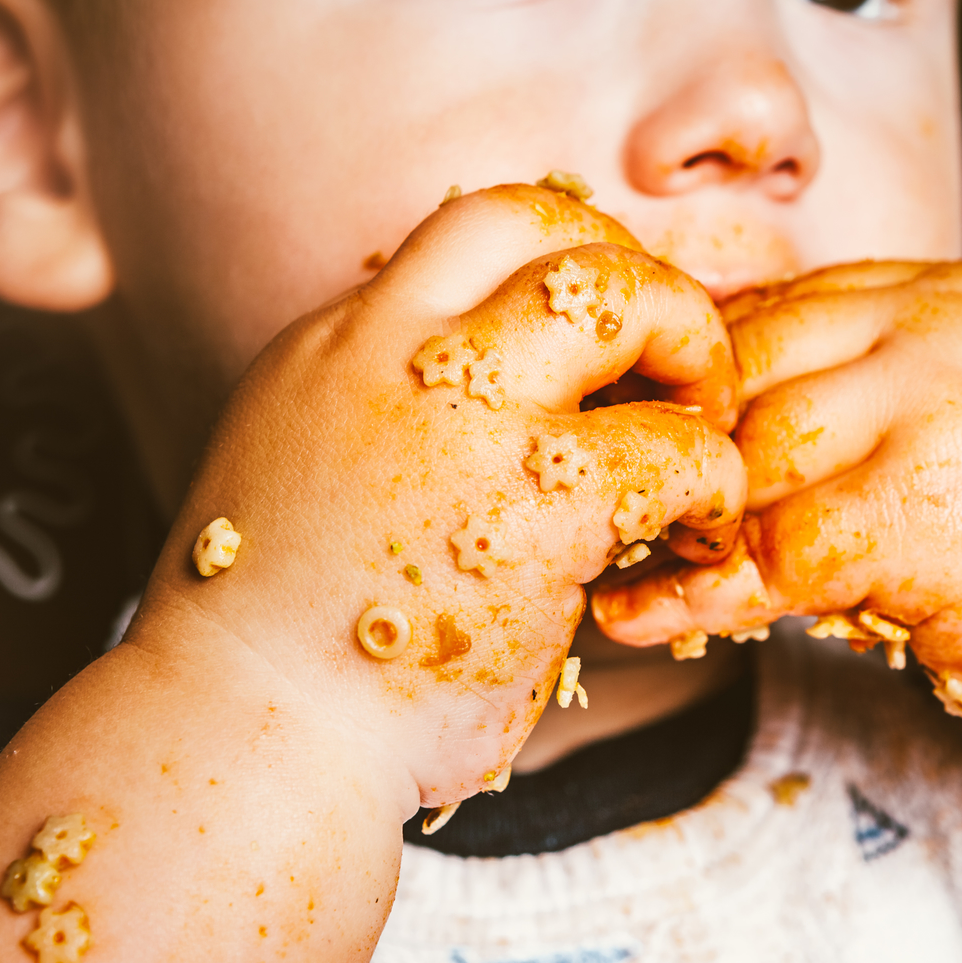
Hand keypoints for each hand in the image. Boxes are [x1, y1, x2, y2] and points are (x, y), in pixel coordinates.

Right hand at [135, 186, 743, 804]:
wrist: (248, 737)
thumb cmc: (284, 635)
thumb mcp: (309, 467)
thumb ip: (392, 407)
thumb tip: (500, 388)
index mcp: (340, 341)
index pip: (479, 225)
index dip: (571, 257)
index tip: (607, 341)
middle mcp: (396, 353)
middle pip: (557, 226)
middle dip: (643, 282)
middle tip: (676, 373)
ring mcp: (468, 425)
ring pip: (631, 299)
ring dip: (699, 360)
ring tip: (701, 445)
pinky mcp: (538, 514)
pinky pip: (678, 449)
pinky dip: (713, 482)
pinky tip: (694, 535)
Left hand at [592, 261, 961, 751]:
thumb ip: (875, 395)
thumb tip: (727, 419)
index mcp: (948, 297)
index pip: (775, 309)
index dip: (697, 382)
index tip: (640, 441)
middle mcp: (939, 331)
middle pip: (745, 366)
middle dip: (673, 444)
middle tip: (611, 505)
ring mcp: (933, 410)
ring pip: (749, 453)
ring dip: (679, 519)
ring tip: (627, 564)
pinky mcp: (924, 512)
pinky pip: (772, 551)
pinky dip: (700, 596)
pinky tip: (650, 620)